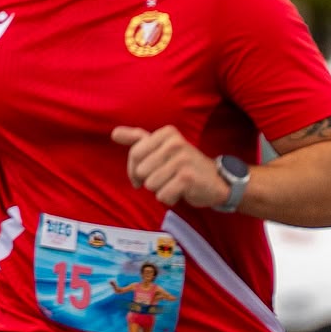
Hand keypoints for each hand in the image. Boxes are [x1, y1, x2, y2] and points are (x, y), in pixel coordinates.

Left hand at [110, 126, 228, 209]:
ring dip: (161, 190)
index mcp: (166, 133)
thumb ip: (138, 139)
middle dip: (150, 180)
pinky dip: (169, 198)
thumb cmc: (184, 166)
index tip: (145, 174)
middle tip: (167, 178)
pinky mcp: (187, 178)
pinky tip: (181, 192)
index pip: (134, 154)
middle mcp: (174, 142)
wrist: (216, 181)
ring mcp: (182, 159)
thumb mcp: (162, 148)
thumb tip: (114, 132)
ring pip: (150, 185)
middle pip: (141, 171)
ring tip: (174, 184)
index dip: (135, 170)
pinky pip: (162, 195)